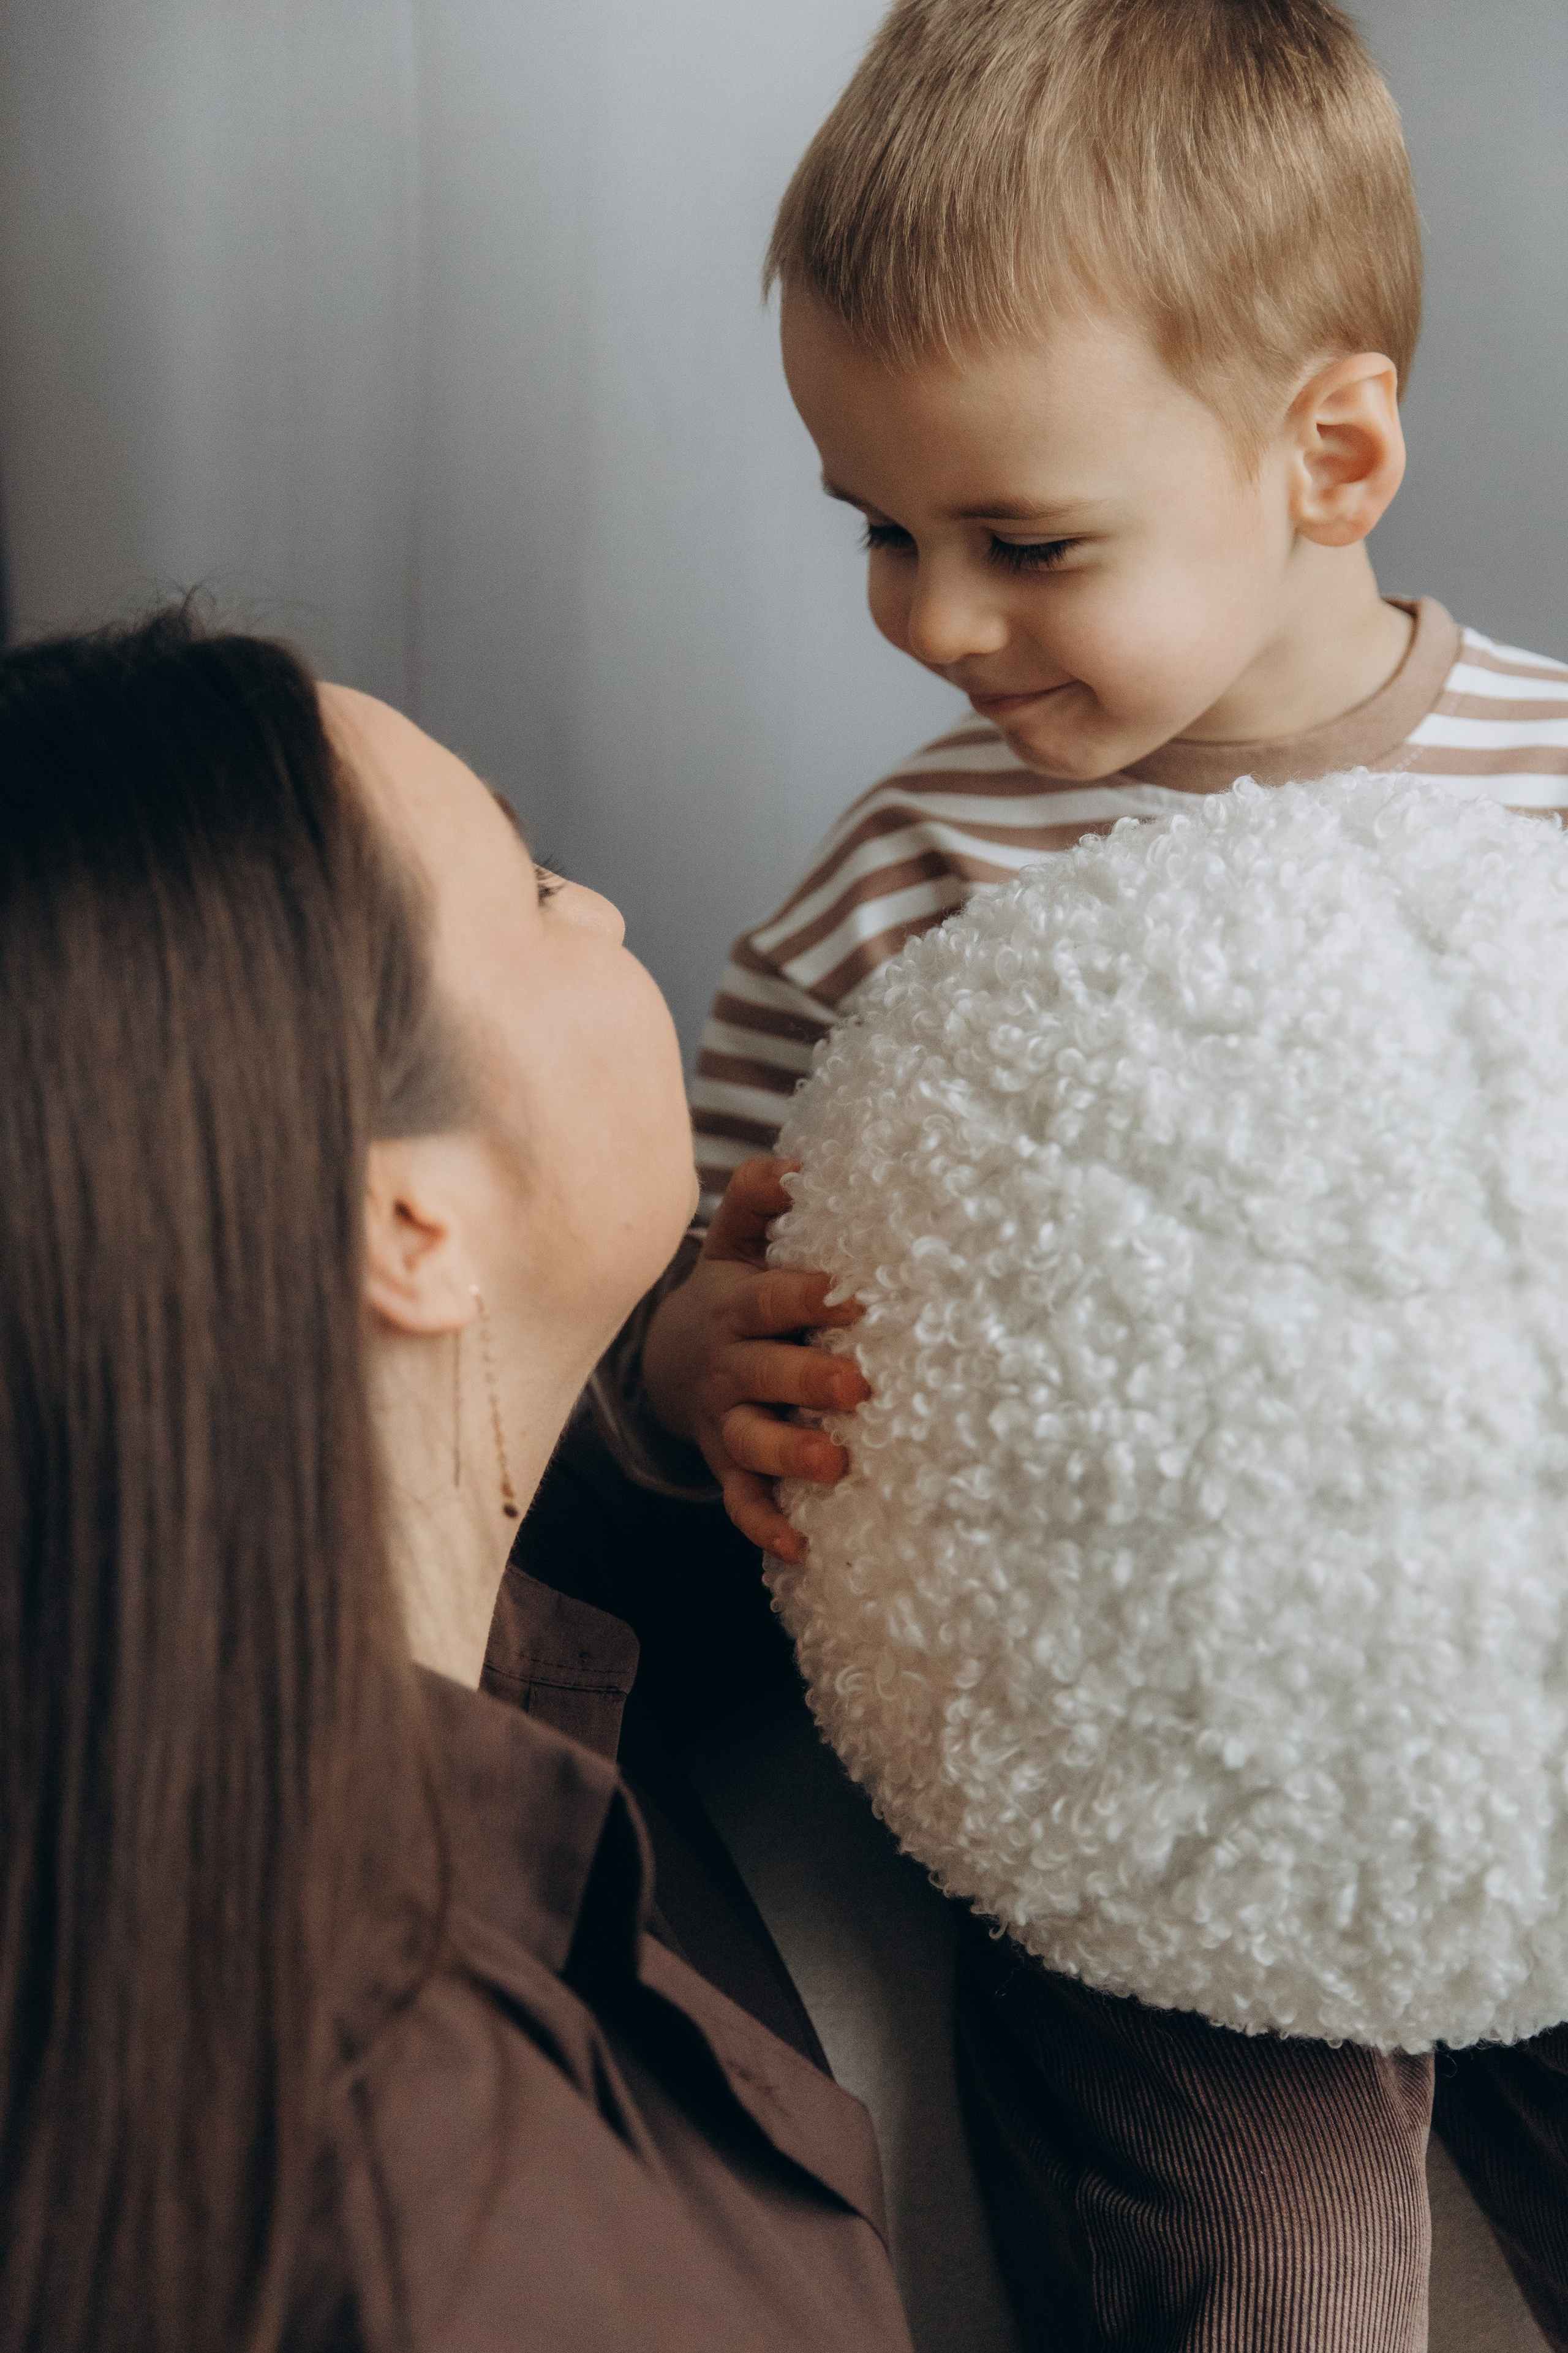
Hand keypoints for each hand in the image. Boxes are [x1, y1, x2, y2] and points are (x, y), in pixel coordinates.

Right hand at [642, 1157, 868, 1559]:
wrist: (673, 1360)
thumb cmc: (731, 1295)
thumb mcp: (735, 1241)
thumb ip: (760, 1197)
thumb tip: (802, 1162)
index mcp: (734, 1307)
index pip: (767, 1299)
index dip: (803, 1295)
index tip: (849, 1292)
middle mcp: (730, 1367)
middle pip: (765, 1372)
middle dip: (809, 1378)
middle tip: (859, 1383)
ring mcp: (727, 1422)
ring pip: (752, 1441)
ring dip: (791, 1452)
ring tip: (834, 1463)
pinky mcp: (730, 1469)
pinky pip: (743, 1501)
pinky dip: (766, 1524)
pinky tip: (800, 1547)